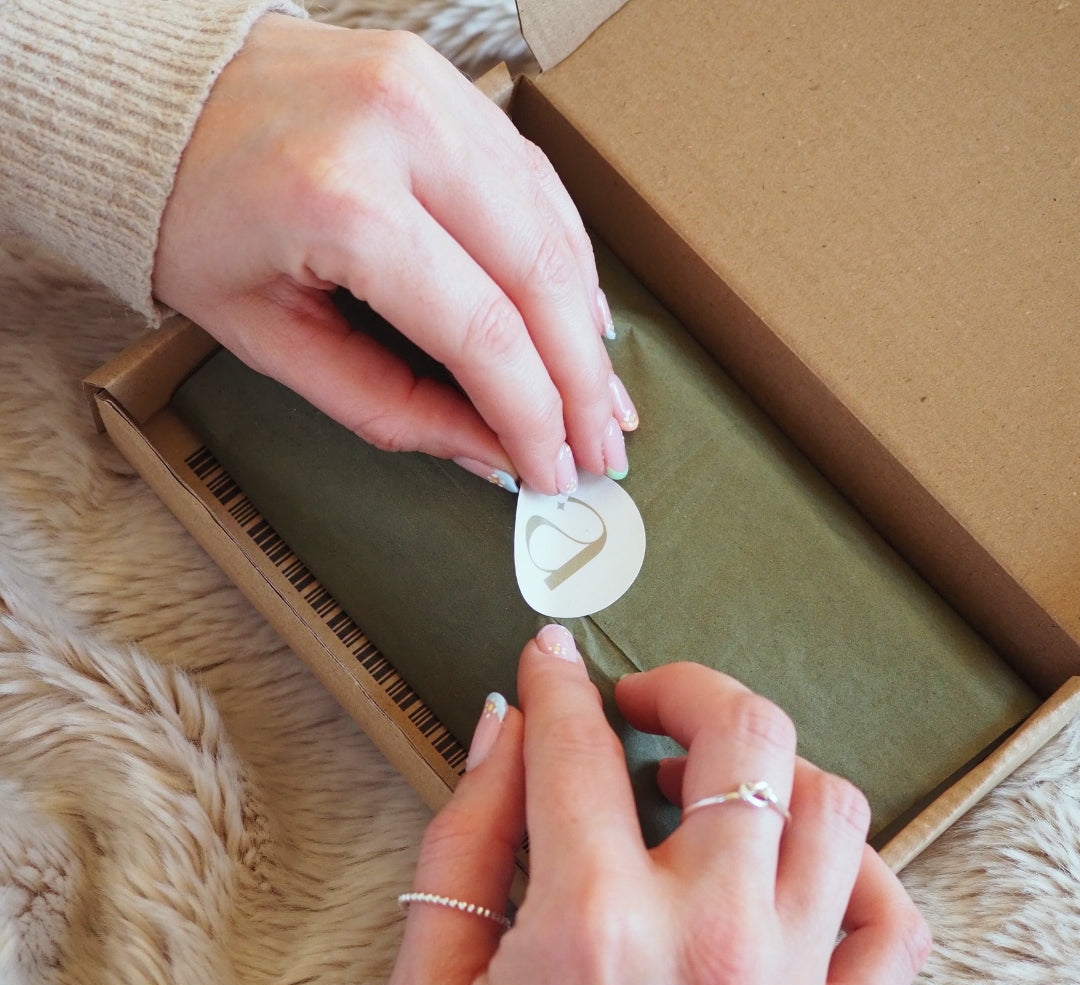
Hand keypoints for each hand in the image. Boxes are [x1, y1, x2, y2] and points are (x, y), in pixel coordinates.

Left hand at [154, 16, 636, 494]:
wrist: (154, 103)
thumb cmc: (191, 220)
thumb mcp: (272, 339)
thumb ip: (390, 406)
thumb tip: (488, 450)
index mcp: (339, 203)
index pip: (483, 332)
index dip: (534, 416)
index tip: (552, 468)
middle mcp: (401, 130)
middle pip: (539, 278)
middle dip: (582, 380)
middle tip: (601, 445)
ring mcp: (432, 92)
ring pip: (553, 227)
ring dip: (586, 324)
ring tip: (599, 394)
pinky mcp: (447, 82)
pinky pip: (536, 181)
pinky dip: (565, 259)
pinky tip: (578, 316)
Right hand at [389, 626, 930, 984]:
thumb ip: (465, 839)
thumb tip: (506, 730)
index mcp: (593, 930)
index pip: (579, 747)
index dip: (559, 683)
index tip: (552, 658)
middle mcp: (709, 945)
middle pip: (743, 737)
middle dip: (686, 685)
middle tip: (642, 700)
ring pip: (831, 806)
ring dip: (769, 765)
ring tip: (709, 779)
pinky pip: (890, 923)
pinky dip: (855, 869)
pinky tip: (791, 864)